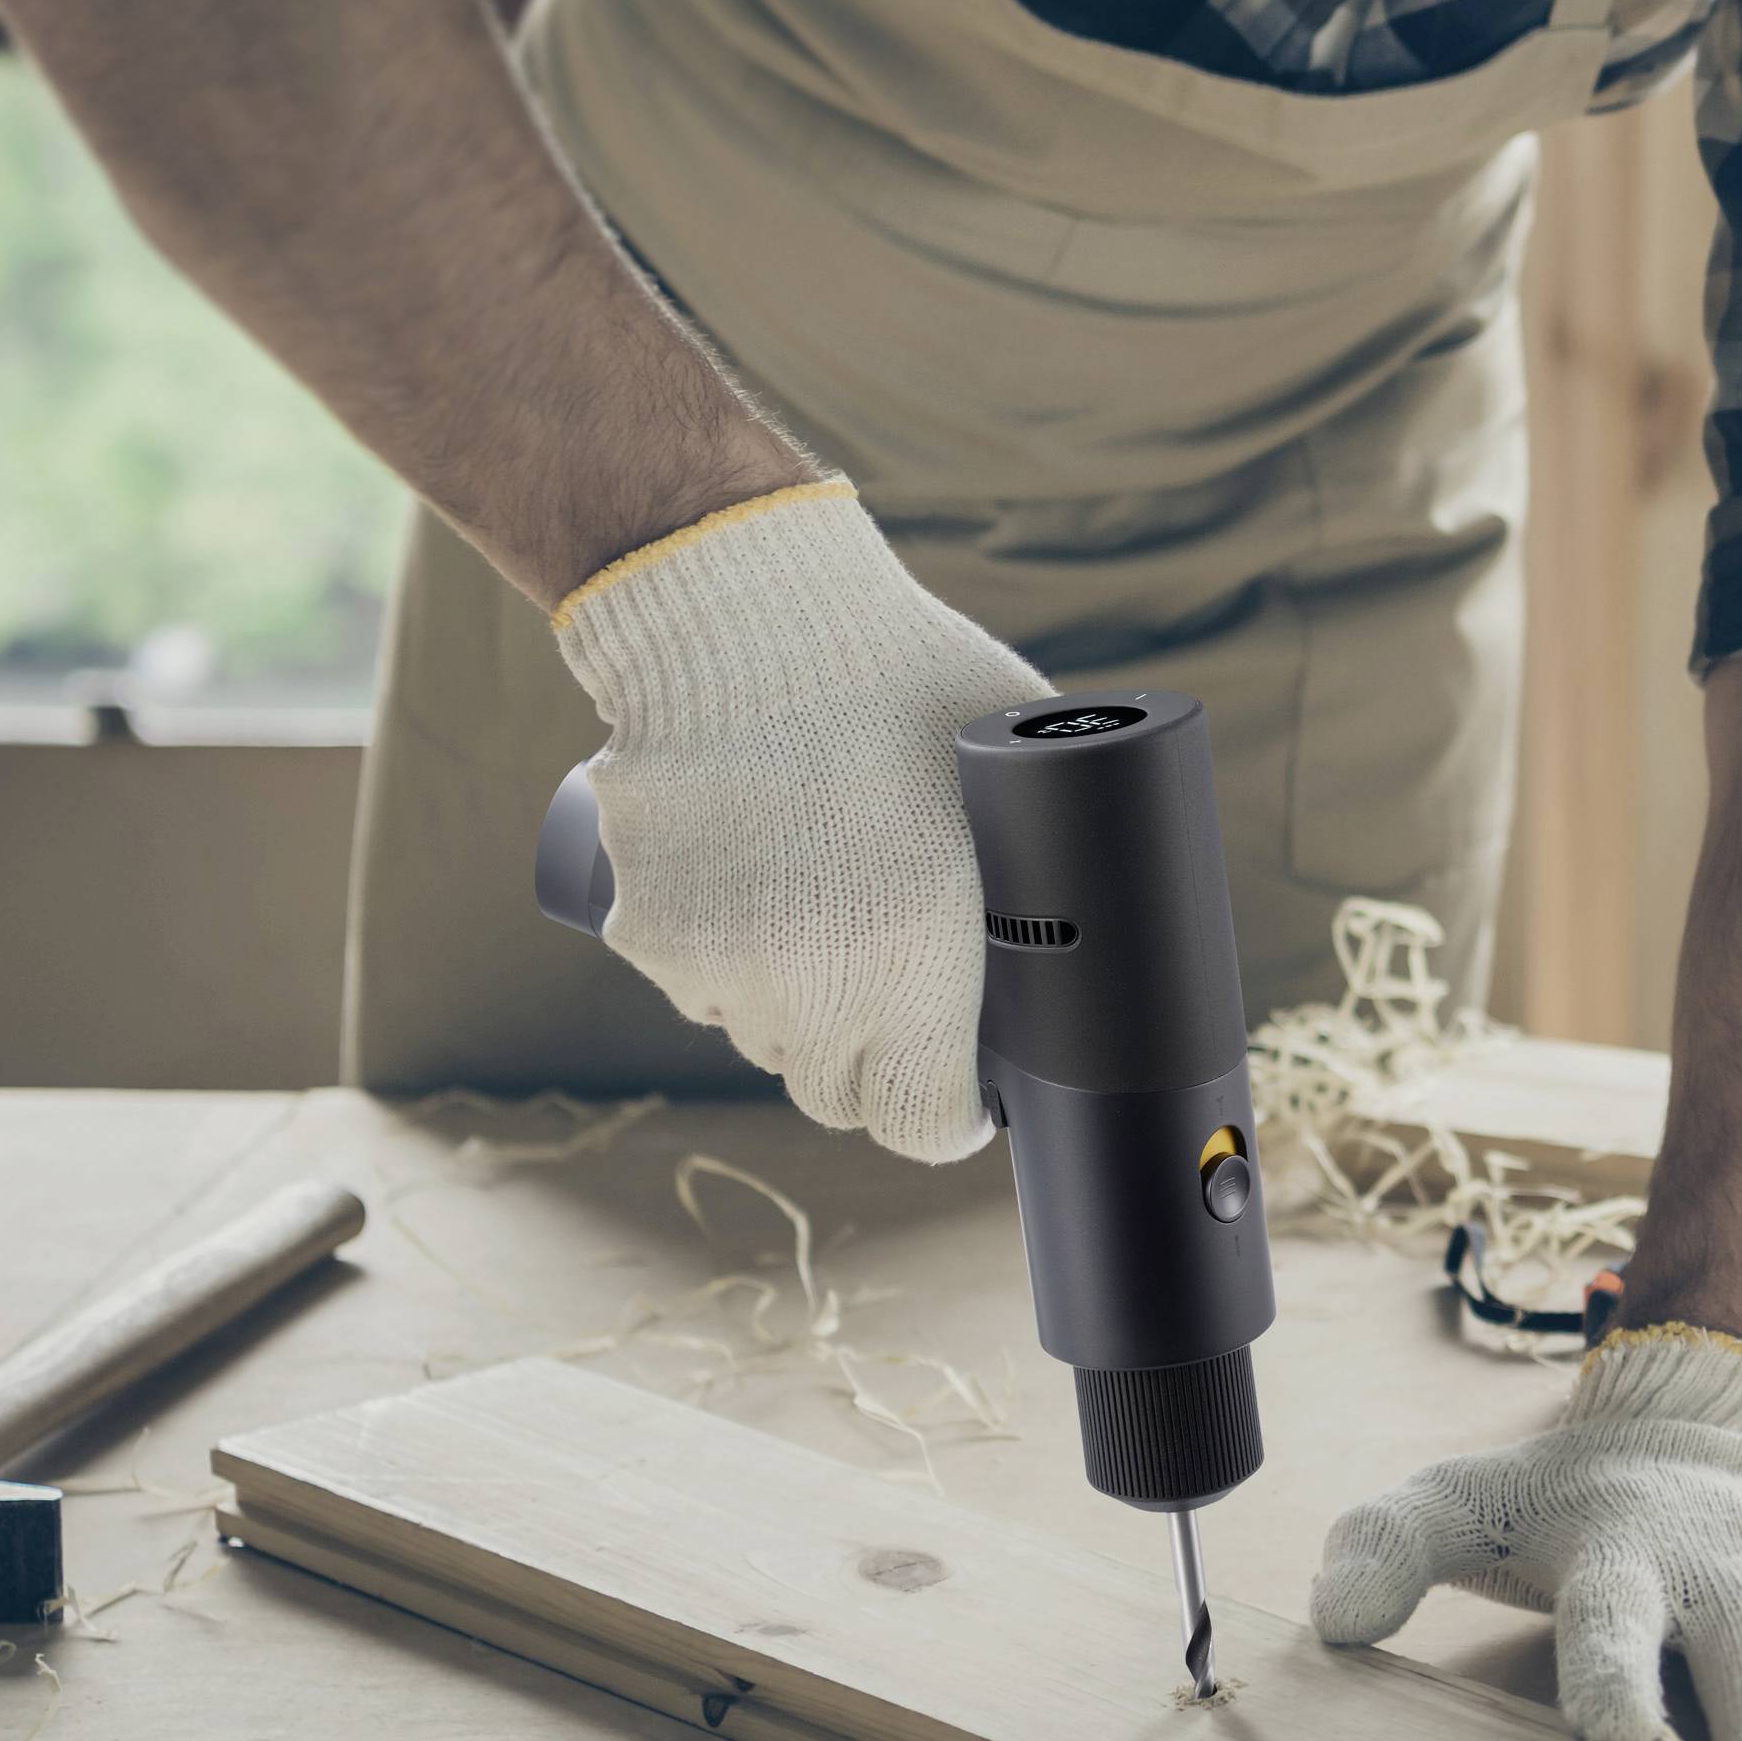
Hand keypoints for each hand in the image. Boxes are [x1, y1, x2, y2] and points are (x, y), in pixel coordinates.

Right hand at [552, 479, 1047, 1162]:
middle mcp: (808, 989)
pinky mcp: (646, 933)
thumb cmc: (899, 680)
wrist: (740, 614)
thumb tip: (1094, 914)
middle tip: (898, 993)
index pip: (922, 1126)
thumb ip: (1041, 868)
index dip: (951, 1115)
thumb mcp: (1013, 778)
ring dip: (795, 1008)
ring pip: (762, 1040)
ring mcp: (718, 967)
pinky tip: (750, 885)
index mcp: (911, 968)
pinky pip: (697, 984)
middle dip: (871, 1063)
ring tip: (823, 913)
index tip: (965, 1092)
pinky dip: (723, 959)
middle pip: (836, 1094)